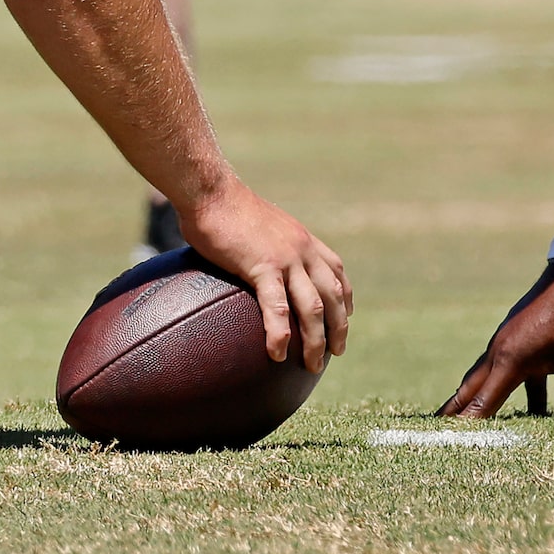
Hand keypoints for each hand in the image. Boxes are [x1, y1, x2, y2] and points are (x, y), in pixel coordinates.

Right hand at [173, 182, 352, 370]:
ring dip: (317, 340)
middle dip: (338, 328)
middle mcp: (302, 249)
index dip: (344, 298)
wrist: (209, 189)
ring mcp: (286, 258)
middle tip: (336, 352)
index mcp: (302, 239)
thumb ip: (262, 244)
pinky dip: (281, 333)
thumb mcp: (257, 223)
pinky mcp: (263, 266)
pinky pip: (277, 307)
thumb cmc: (221, 204)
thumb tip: (248, 259)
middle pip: (333, 296)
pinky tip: (278, 353)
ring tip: (313, 364)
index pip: (336, 271)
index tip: (344, 318)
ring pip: (313, 307)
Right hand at [437, 263, 553, 416]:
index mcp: (510, 360)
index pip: (484, 402)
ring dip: (475, 398)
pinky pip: (507, 370)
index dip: (469, 424)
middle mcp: (500, 352)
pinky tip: (528, 408)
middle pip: (471, 388)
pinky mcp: (520, 338)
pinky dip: (506, 388)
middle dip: (455, 411)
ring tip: (462, 417)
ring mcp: (508, 343)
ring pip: (486, 378)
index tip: (451, 443)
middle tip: (434, 430)